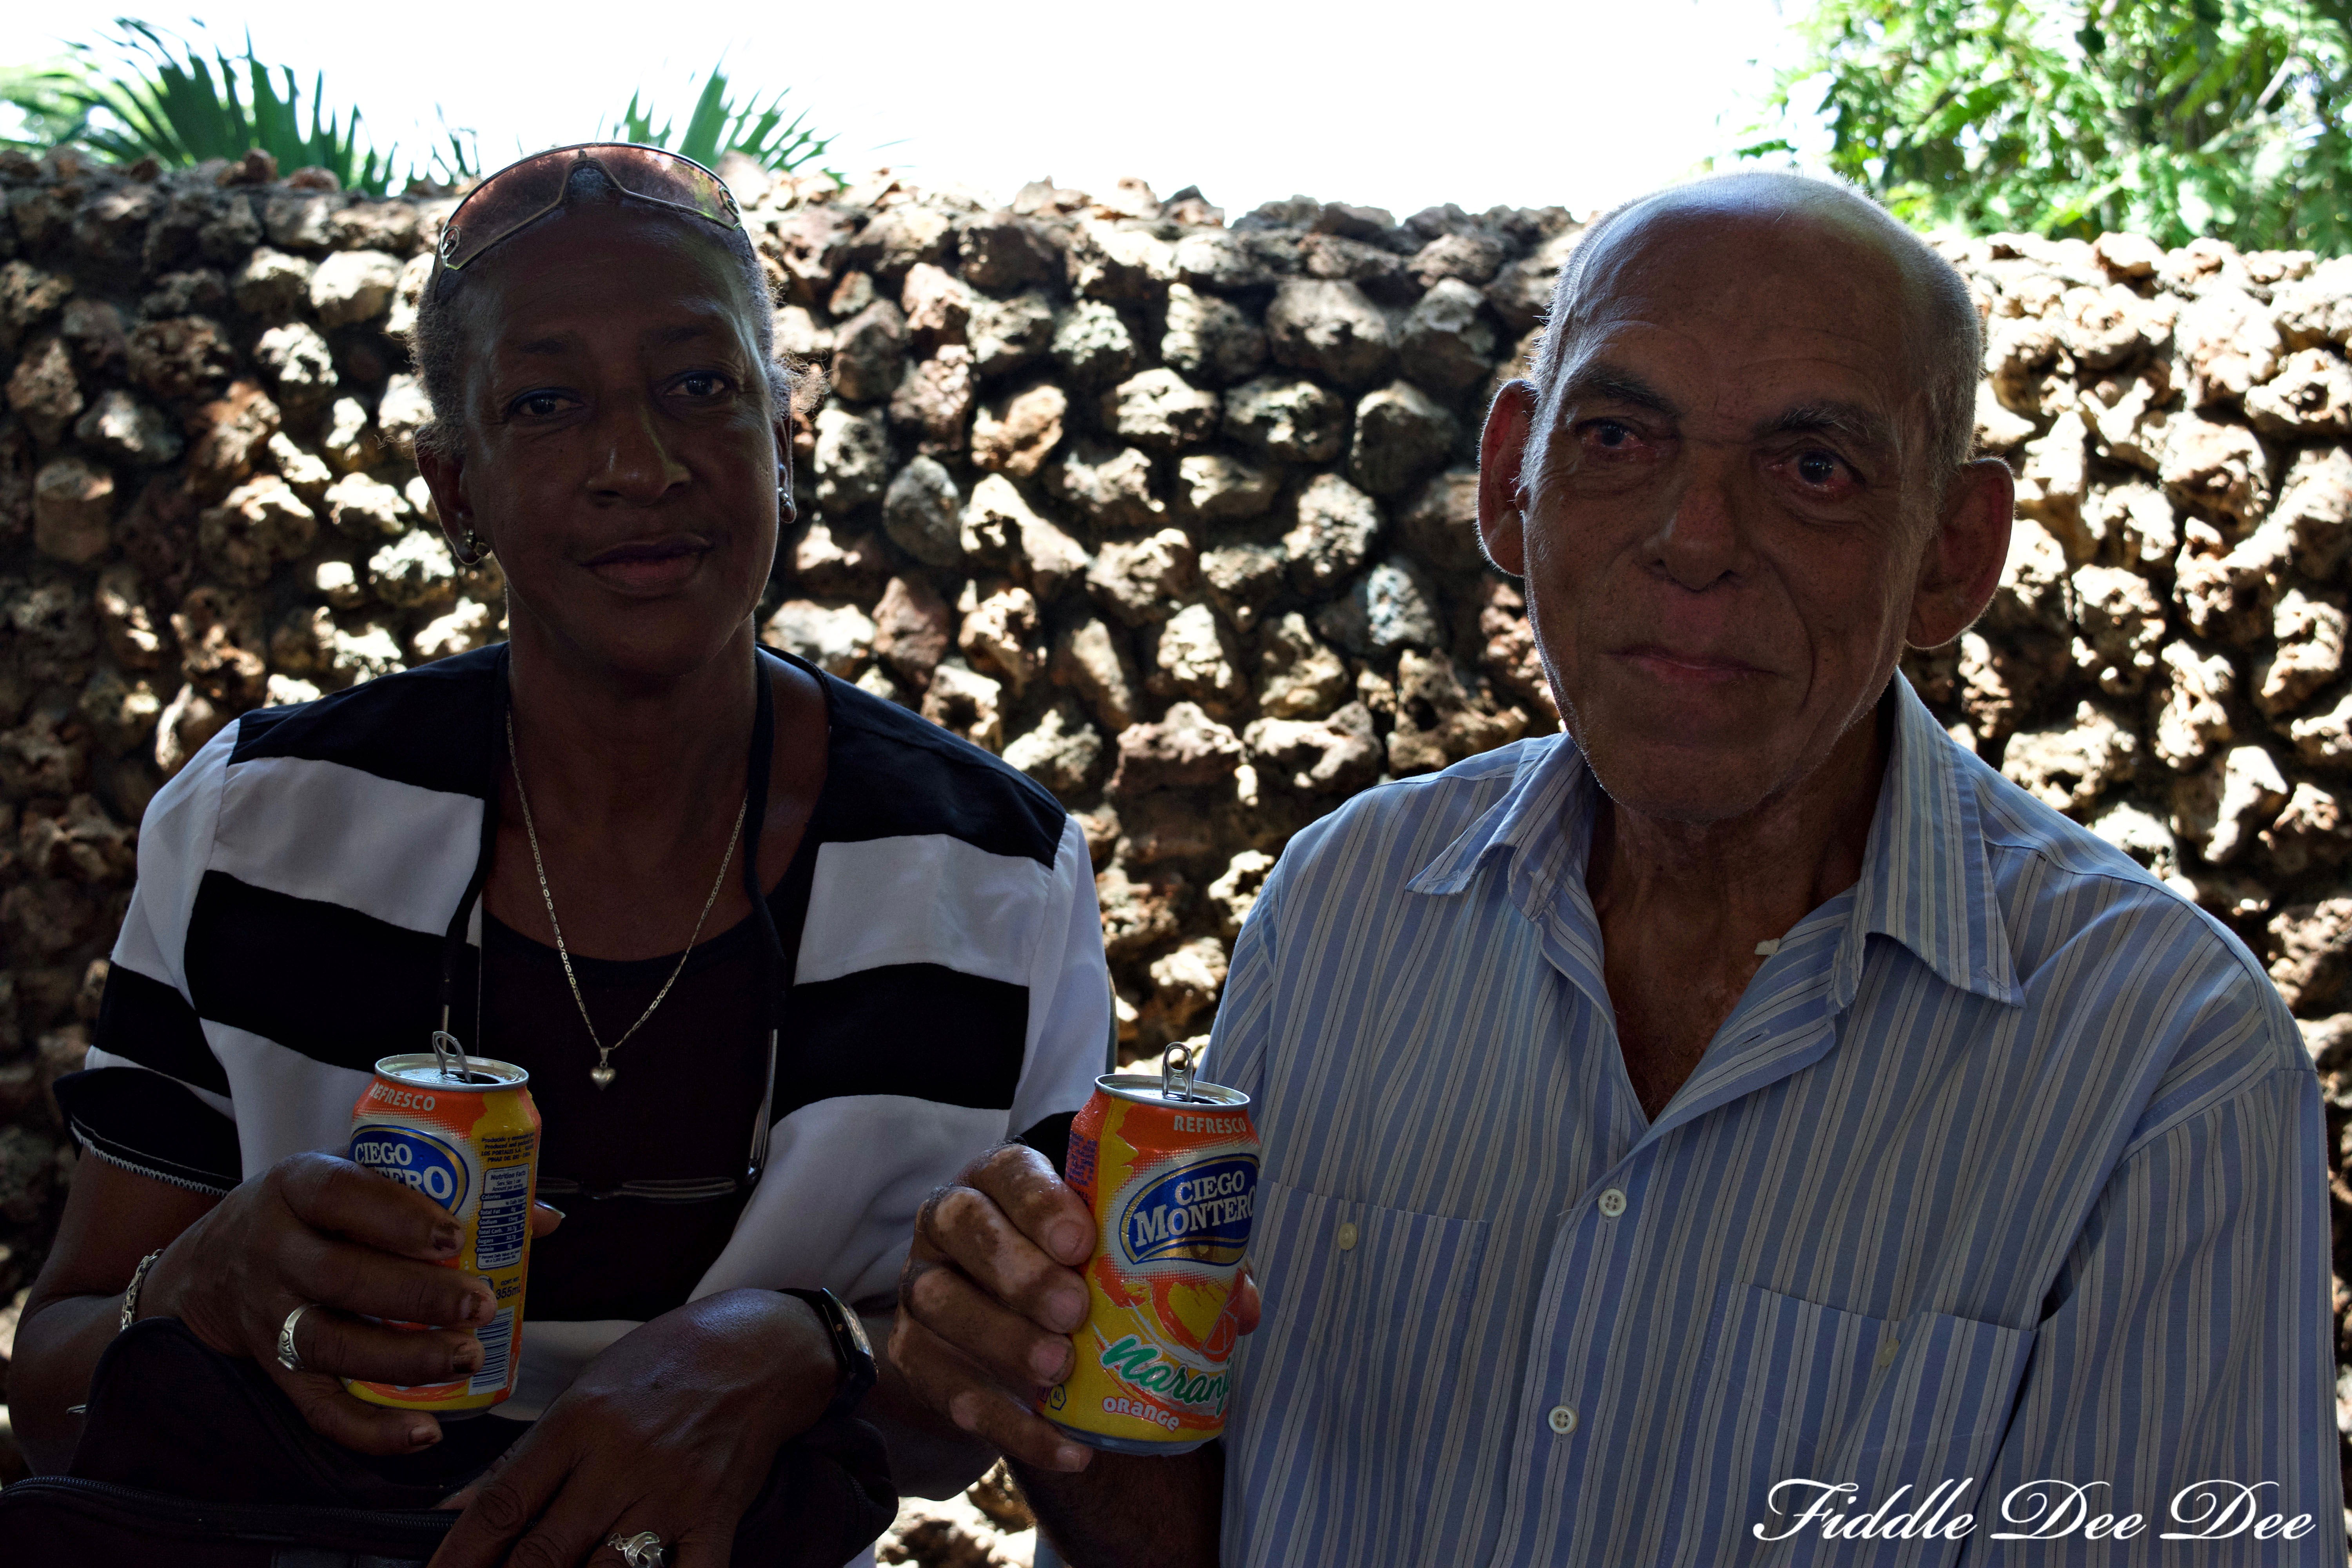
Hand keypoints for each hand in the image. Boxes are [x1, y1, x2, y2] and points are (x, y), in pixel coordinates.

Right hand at [137, 1151, 563, 1455]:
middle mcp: (274, 1249)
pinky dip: (370, 1429)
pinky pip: (317, 1408)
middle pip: (340, 1278)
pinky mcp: (272, 1368)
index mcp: (298, 1186)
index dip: (398, 1218)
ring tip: (466, 1359)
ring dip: (402, 1360)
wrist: (213, 1263)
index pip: (342, 1196)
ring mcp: (268, 1314)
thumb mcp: (358, 1176)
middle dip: (415, 1296)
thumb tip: (541, 1218)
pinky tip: (424, 1432)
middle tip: (479, 1306)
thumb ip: (442, 1188)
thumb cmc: (314, 1211)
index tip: (454, 1236)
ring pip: (329, 1346)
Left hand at [430, 1288, 836, 1567]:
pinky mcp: (716, 1515)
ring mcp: (671, 1492)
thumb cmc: (668, 1362)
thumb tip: (462, 1507)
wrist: (762, 1347)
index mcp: (580, 1421)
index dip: (459, 1556)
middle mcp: (621, 1460)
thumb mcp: (587, 1388)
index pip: (502, 1503)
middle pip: (543, 1553)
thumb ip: (527, 1454)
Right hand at [891, 1143, 1260, 1474]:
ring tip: (1059, 1373)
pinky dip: (1009, 1424)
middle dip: (1020, 1271)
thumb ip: (1177, 1266)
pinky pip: (947, 1390)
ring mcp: (923, 1287)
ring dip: (1003, 1342)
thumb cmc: (1069, 1273)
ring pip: (942, 1305)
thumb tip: (1244, 1306)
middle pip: (965, 1230)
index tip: (1083, 1238)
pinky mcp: (913, 1355)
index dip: (1040, 1202)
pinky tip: (1066, 1447)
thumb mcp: (1114, 1254)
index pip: (1009, 1172)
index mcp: (999, 1182)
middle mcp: (949, 1224)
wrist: (996, 1332)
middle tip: (1074, 1312)